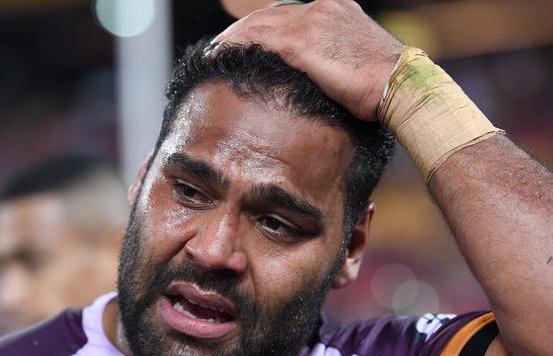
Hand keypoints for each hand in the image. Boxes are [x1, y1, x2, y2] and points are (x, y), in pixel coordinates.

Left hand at [212, 0, 402, 120]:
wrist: (400, 86)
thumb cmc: (385, 86)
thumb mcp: (358, 63)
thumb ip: (335, 60)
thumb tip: (321, 78)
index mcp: (336, 11)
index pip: (289, 15)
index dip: (265, 28)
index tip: (248, 42)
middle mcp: (322, 9)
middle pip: (270, 14)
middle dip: (243, 30)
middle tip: (221, 46)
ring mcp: (312, 22)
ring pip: (259, 23)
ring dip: (233, 37)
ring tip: (214, 52)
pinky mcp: (302, 42)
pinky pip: (257, 38)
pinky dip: (234, 45)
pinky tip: (219, 55)